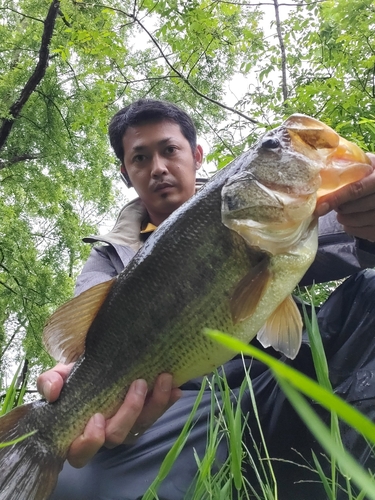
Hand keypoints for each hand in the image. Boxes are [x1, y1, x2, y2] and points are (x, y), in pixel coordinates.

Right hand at [37, 364, 180, 467]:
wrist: (98, 369)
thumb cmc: (75, 379)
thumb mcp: (60, 376)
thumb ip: (51, 381)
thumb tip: (53, 391)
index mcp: (79, 432)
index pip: (81, 452)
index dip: (90, 442)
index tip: (96, 418)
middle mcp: (105, 435)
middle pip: (118, 436)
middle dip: (130, 412)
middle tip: (138, 384)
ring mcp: (127, 427)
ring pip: (142, 426)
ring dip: (155, 404)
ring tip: (163, 378)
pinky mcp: (144, 417)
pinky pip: (157, 414)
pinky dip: (168, 401)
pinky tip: (176, 388)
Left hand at [315, 154, 374, 241]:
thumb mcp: (372, 163)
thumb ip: (354, 162)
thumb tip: (328, 161)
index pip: (355, 190)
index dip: (335, 198)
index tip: (320, 205)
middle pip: (351, 208)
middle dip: (338, 206)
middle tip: (336, 200)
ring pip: (353, 221)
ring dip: (342, 216)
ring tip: (344, 208)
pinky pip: (358, 232)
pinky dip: (350, 226)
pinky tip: (352, 217)